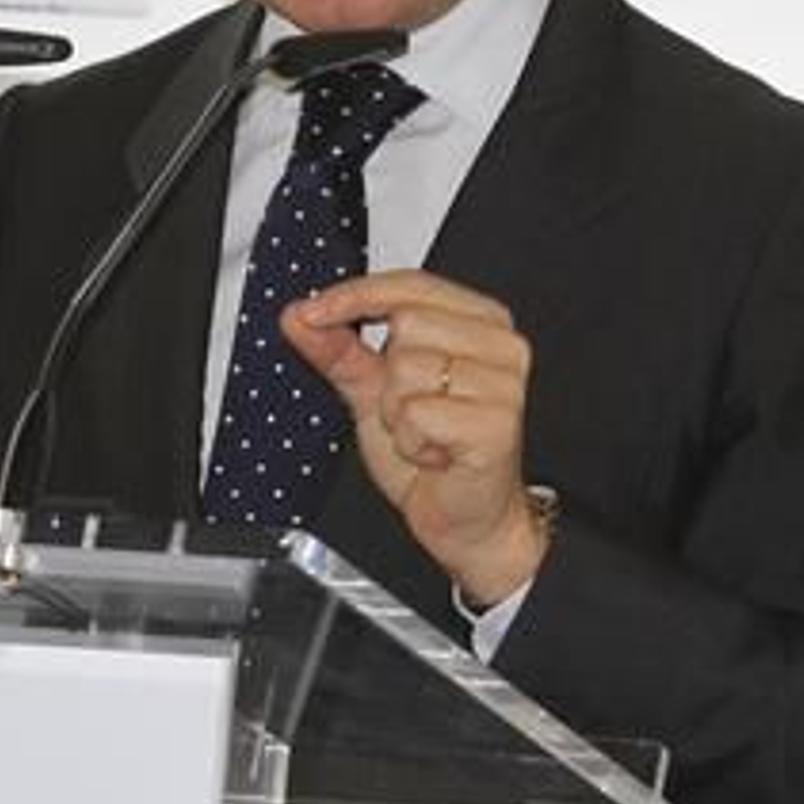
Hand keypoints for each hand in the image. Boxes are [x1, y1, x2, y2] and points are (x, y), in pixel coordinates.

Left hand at [282, 268, 548, 604]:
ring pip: (408, 370)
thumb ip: (337, 349)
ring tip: (424, 434)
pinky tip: (436, 455)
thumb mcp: (373, 391)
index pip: (411, 284)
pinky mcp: (499, 423)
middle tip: (410, 411)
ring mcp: (505, 383)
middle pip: (406, 324)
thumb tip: (298, 315)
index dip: (356, 295)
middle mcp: (501, 344)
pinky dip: (412, 442)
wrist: (468, 519)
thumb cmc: (432, 450)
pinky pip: (419, 415)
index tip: (312, 311)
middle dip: (387, 375)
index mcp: (479, 321)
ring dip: (398, 414)